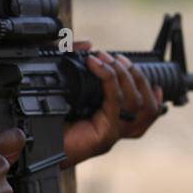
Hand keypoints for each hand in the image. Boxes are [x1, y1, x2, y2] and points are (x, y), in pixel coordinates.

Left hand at [63, 41, 163, 166]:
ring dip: (125, 75)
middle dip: (136, 75)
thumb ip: (77, 66)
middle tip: (116, 58)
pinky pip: (115, 102)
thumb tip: (86, 44)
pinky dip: (108, 79)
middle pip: (146, 105)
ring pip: (136, 102)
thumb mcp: (68, 89)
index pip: (147, 111)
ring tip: (108, 58)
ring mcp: (113, 133)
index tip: (147, 74)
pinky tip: (95, 65)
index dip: (154, 95)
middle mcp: (118, 130)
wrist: (38, 147)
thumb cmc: (51, 122)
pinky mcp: (105, 135)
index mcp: (113, 122)